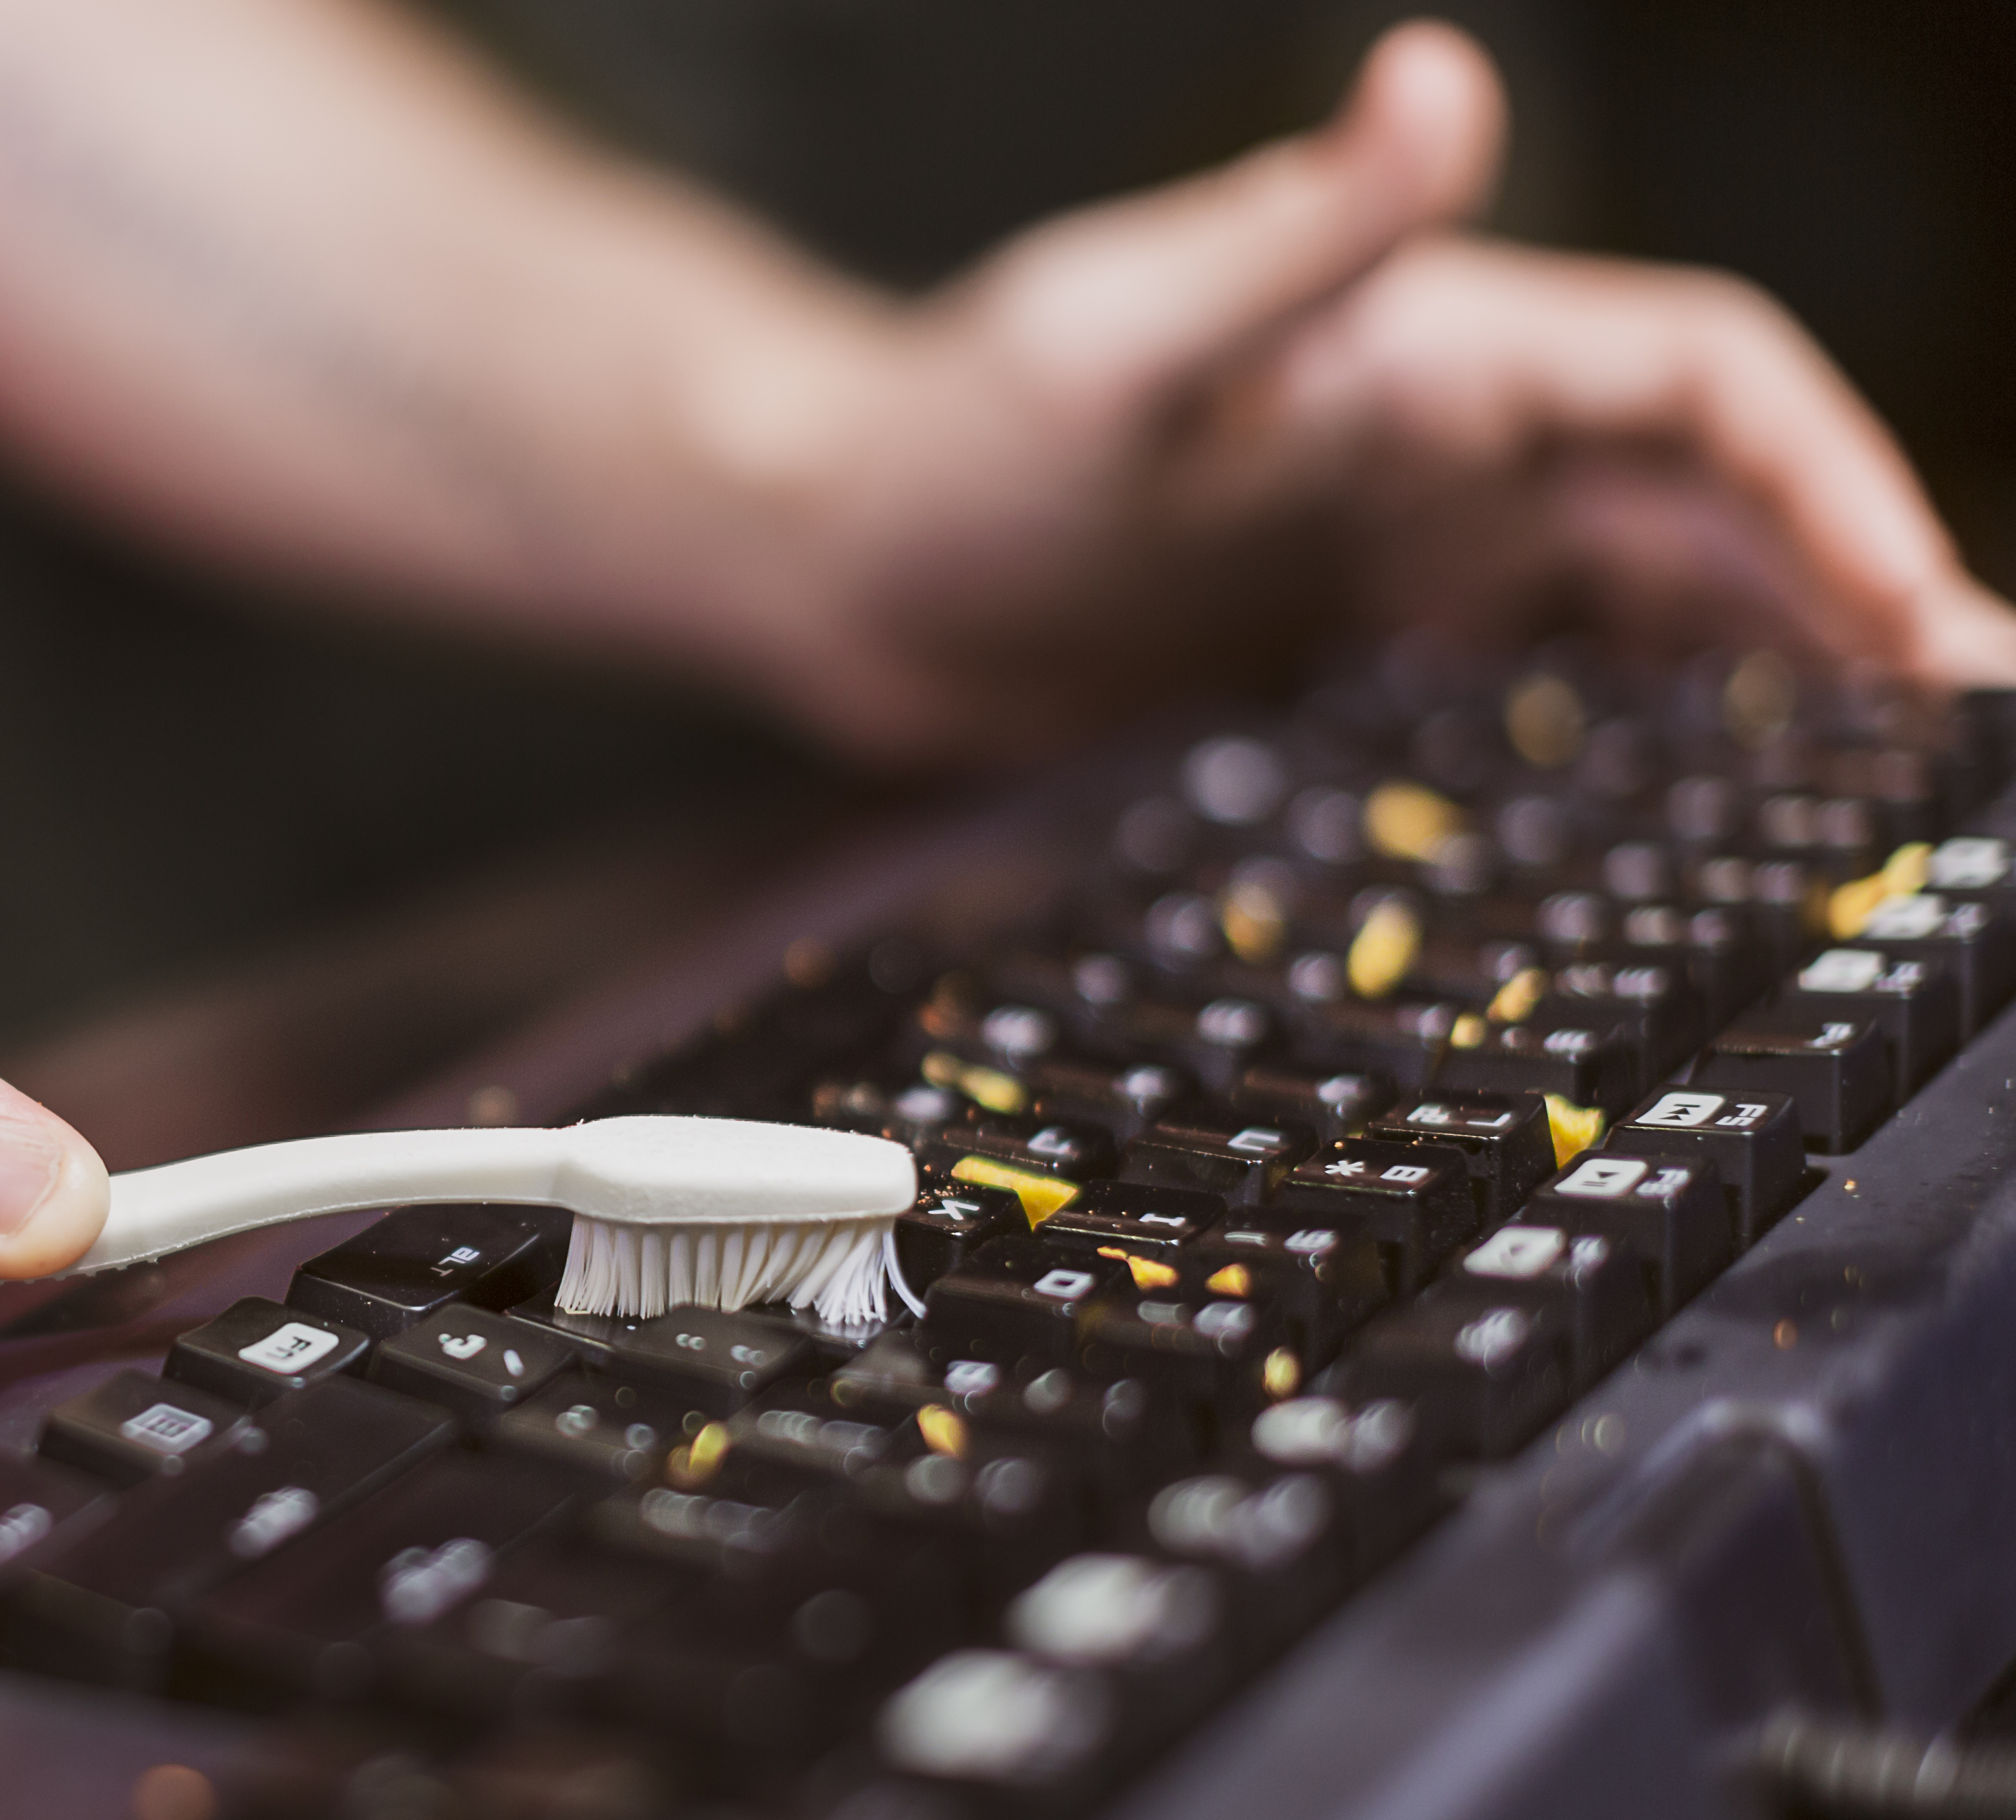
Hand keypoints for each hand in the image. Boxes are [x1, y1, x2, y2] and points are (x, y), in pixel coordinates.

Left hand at [706, 23, 2015, 763]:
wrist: (834, 555)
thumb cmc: (956, 431)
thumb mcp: (1121, 333)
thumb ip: (1295, 232)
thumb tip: (1438, 74)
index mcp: (1435, 352)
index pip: (1704, 380)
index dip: (1830, 478)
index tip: (1918, 613)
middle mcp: (1448, 442)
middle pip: (1717, 508)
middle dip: (1859, 600)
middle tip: (1973, 734)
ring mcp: (1405, 551)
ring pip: (1652, 606)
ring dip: (1778, 678)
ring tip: (1891, 793)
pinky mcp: (1346, 649)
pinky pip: (1539, 691)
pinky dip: (1640, 744)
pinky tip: (1699, 828)